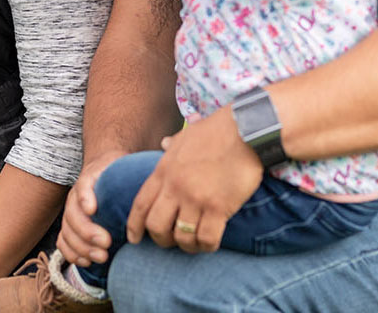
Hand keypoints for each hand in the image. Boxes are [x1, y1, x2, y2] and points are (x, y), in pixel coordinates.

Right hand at [57, 151, 123, 266]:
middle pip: (72, 214)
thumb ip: (128, 177)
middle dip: (87, 232)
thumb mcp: (122, 169)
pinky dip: (71, 254)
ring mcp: (70, 213)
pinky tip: (87, 262)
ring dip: (81, 247)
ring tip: (101, 257)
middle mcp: (75, 196)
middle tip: (107, 242)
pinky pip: (62, 242)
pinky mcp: (70, 228)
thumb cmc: (116, 175)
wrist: (103, 174)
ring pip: (67, 231)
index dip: (85, 198)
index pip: (83, 186)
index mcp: (88, 179)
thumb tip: (142, 191)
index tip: (92, 210)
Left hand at [125, 108, 262, 253]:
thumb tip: (163, 142)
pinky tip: (211, 242)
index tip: (134, 239)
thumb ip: (171, 145)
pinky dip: (207, 246)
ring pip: (181, 237)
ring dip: (187, 245)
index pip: (140, 204)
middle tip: (172, 240)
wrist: (242, 130)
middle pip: (156, 226)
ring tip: (195, 242)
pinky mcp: (218, 207)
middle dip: (161, 239)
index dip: (134, 225)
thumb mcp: (184, 137)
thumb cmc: (214, 132)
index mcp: (163, 170)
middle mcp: (175, 186)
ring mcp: (195, 198)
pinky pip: (206, 239)